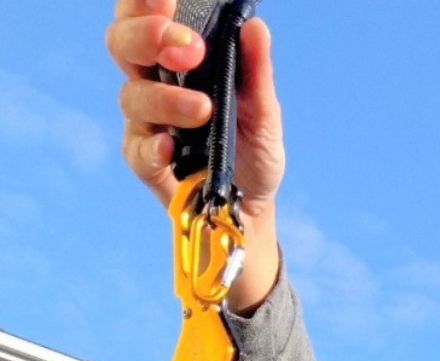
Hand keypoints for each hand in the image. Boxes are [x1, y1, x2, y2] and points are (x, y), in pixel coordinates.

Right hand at [106, 0, 285, 217]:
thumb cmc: (252, 150)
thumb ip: (256, 73)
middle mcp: (153, 82)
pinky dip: (153, 146)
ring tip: (204, 110)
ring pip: (132, 96)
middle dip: (147, 36)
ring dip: (166, 99)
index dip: (144, 3)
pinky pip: (137, 149)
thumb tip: (255, 28)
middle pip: (122, 43)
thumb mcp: (264, 112)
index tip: (168, 0)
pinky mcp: (145, 161)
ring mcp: (146, 122)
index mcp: (176, 57)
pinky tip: (171, 147)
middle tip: (190, 48)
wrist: (249, 208)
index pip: (145, 15)